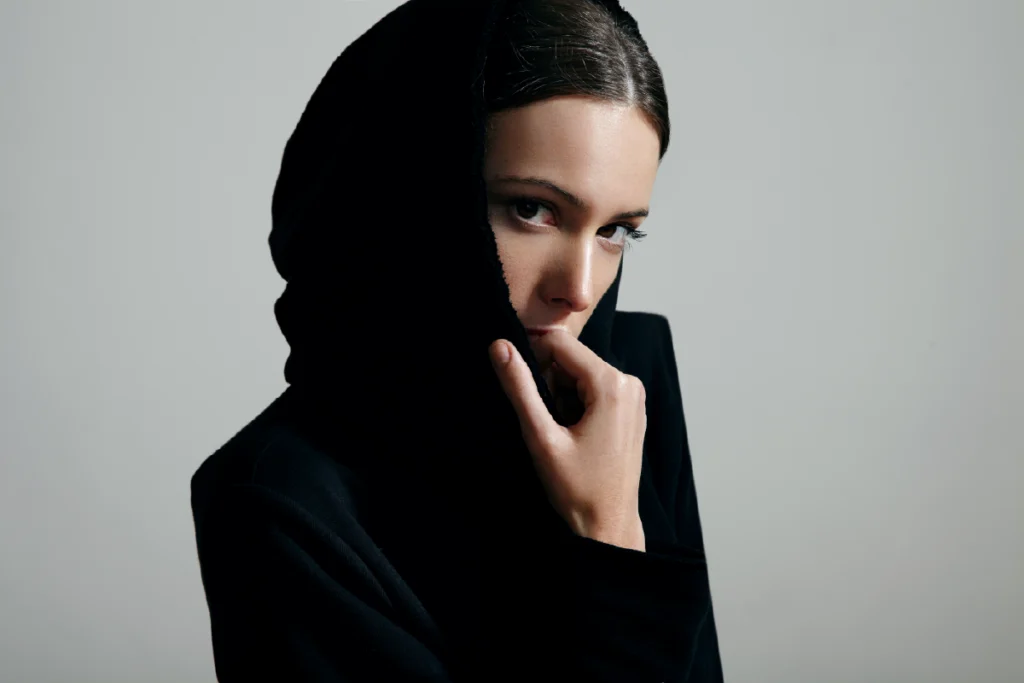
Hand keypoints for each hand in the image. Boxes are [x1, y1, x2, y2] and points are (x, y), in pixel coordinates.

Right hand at [489, 330, 646, 550]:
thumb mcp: (541, 437)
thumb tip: (499, 347)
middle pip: (570, 357)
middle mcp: (629, 382)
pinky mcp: (630, 407)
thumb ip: (519, 388)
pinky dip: (575, 403)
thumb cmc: (577, 488)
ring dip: (560, 395)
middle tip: (547, 423)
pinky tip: (574, 434)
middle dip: (549, 383)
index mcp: (611, 384)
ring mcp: (633, 395)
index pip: (559, 342)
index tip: (525, 393)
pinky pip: (593, 387)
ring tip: (561, 433)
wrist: (608, 524)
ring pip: (579, 373)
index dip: (532, 359)